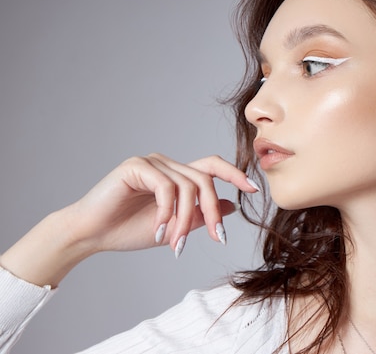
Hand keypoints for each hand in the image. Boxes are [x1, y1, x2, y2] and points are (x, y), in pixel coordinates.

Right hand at [68, 153, 258, 254]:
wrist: (91, 234)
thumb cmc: (127, 229)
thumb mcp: (174, 225)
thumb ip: (199, 215)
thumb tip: (232, 206)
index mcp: (176, 175)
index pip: (211, 166)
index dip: (234, 174)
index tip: (254, 189)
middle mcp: (166, 164)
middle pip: (204, 179)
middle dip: (213, 210)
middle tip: (216, 237)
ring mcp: (151, 162)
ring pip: (187, 186)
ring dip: (186, 219)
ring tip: (175, 243)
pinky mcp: (136, 166)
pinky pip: (166, 187)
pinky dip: (167, 212)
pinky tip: (158, 230)